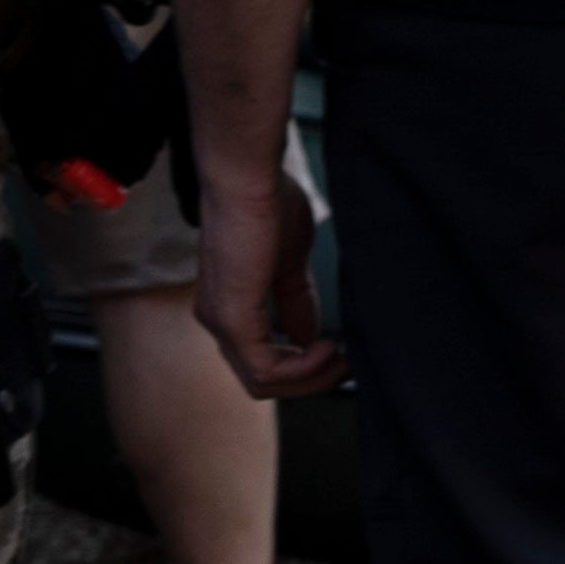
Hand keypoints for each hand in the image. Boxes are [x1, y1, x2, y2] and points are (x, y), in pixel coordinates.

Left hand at [197, 131, 342, 397]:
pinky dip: (301, 367)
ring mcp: (221, 323)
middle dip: (309, 380)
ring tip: (341, 358)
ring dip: (308, 378)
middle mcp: (218, 322)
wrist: (248, 182)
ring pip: (262, 382)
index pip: (262, 359)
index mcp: (229, 307)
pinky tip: (327, 345)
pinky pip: (264, 368)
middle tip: (347, 365)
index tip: (342, 353)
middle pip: (261, 380)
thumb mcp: (290, 263)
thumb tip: (308, 335)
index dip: (305, 366)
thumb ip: (296, 301)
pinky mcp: (231, 320)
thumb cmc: (268, 205)